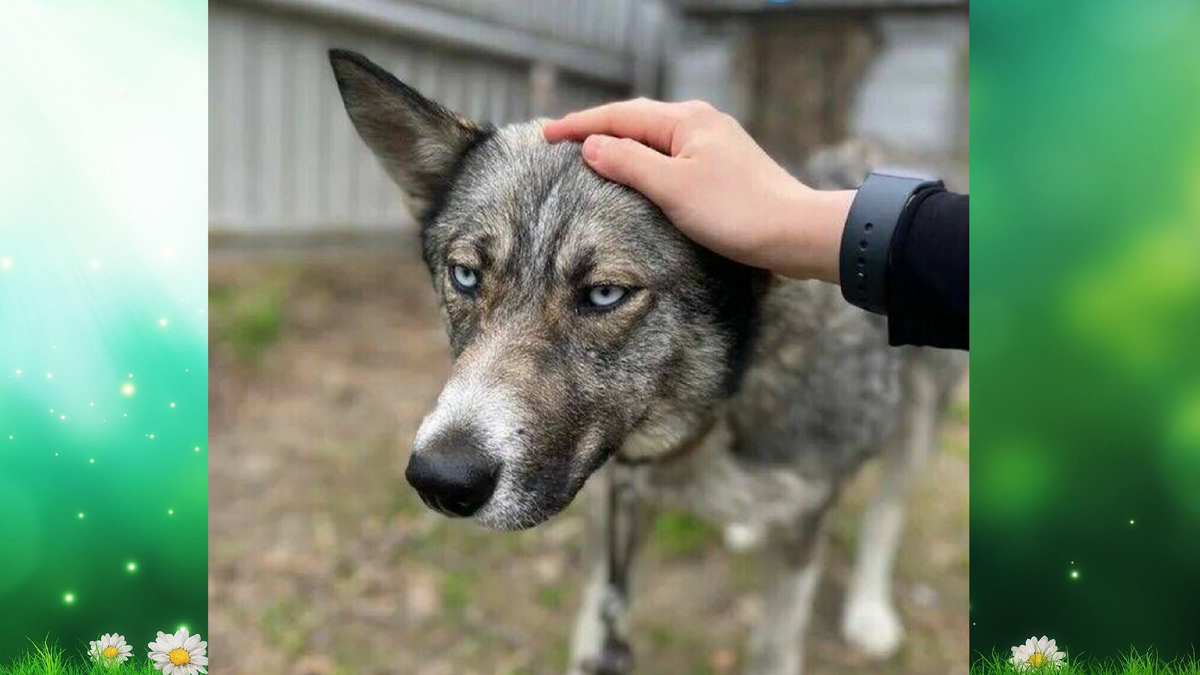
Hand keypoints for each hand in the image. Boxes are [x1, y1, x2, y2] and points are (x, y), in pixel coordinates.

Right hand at [542, 99, 853, 282]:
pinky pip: (672, 155)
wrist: (794, 233)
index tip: (547, 134)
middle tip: (562, 141)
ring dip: (622, 144)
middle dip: (598, 129)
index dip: (580, 125)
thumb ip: (628, 164)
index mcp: (685, 120)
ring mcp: (714, 143)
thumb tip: (592, 146)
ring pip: (655, 138)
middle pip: (637, 120)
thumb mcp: (672, 188)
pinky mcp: (724, 166)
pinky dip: (645, 160)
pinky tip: (639, 175)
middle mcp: (700, 122)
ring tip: (592, 155)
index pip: (619, 115)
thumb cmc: (736, 212)